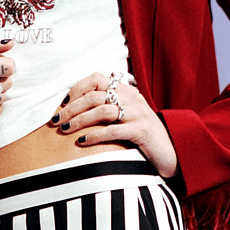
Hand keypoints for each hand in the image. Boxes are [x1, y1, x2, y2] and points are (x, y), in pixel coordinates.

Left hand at [50, 72, 178, 178]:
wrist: (173, 150)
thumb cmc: (144, 134)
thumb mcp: (128, 114)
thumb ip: (109, 106)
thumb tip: (77, 108)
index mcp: (127, 91)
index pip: (98, 78)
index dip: (78, 88)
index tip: (63, 103)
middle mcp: (132, 98)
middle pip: (95, 96)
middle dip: (71, 108)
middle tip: (56, 120)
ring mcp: (138, 114)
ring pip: (102, 111)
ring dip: (79, 120)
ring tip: (64, 130)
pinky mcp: (141, 131)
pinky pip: (113, 130)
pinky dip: (95, 135)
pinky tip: (82, 142)